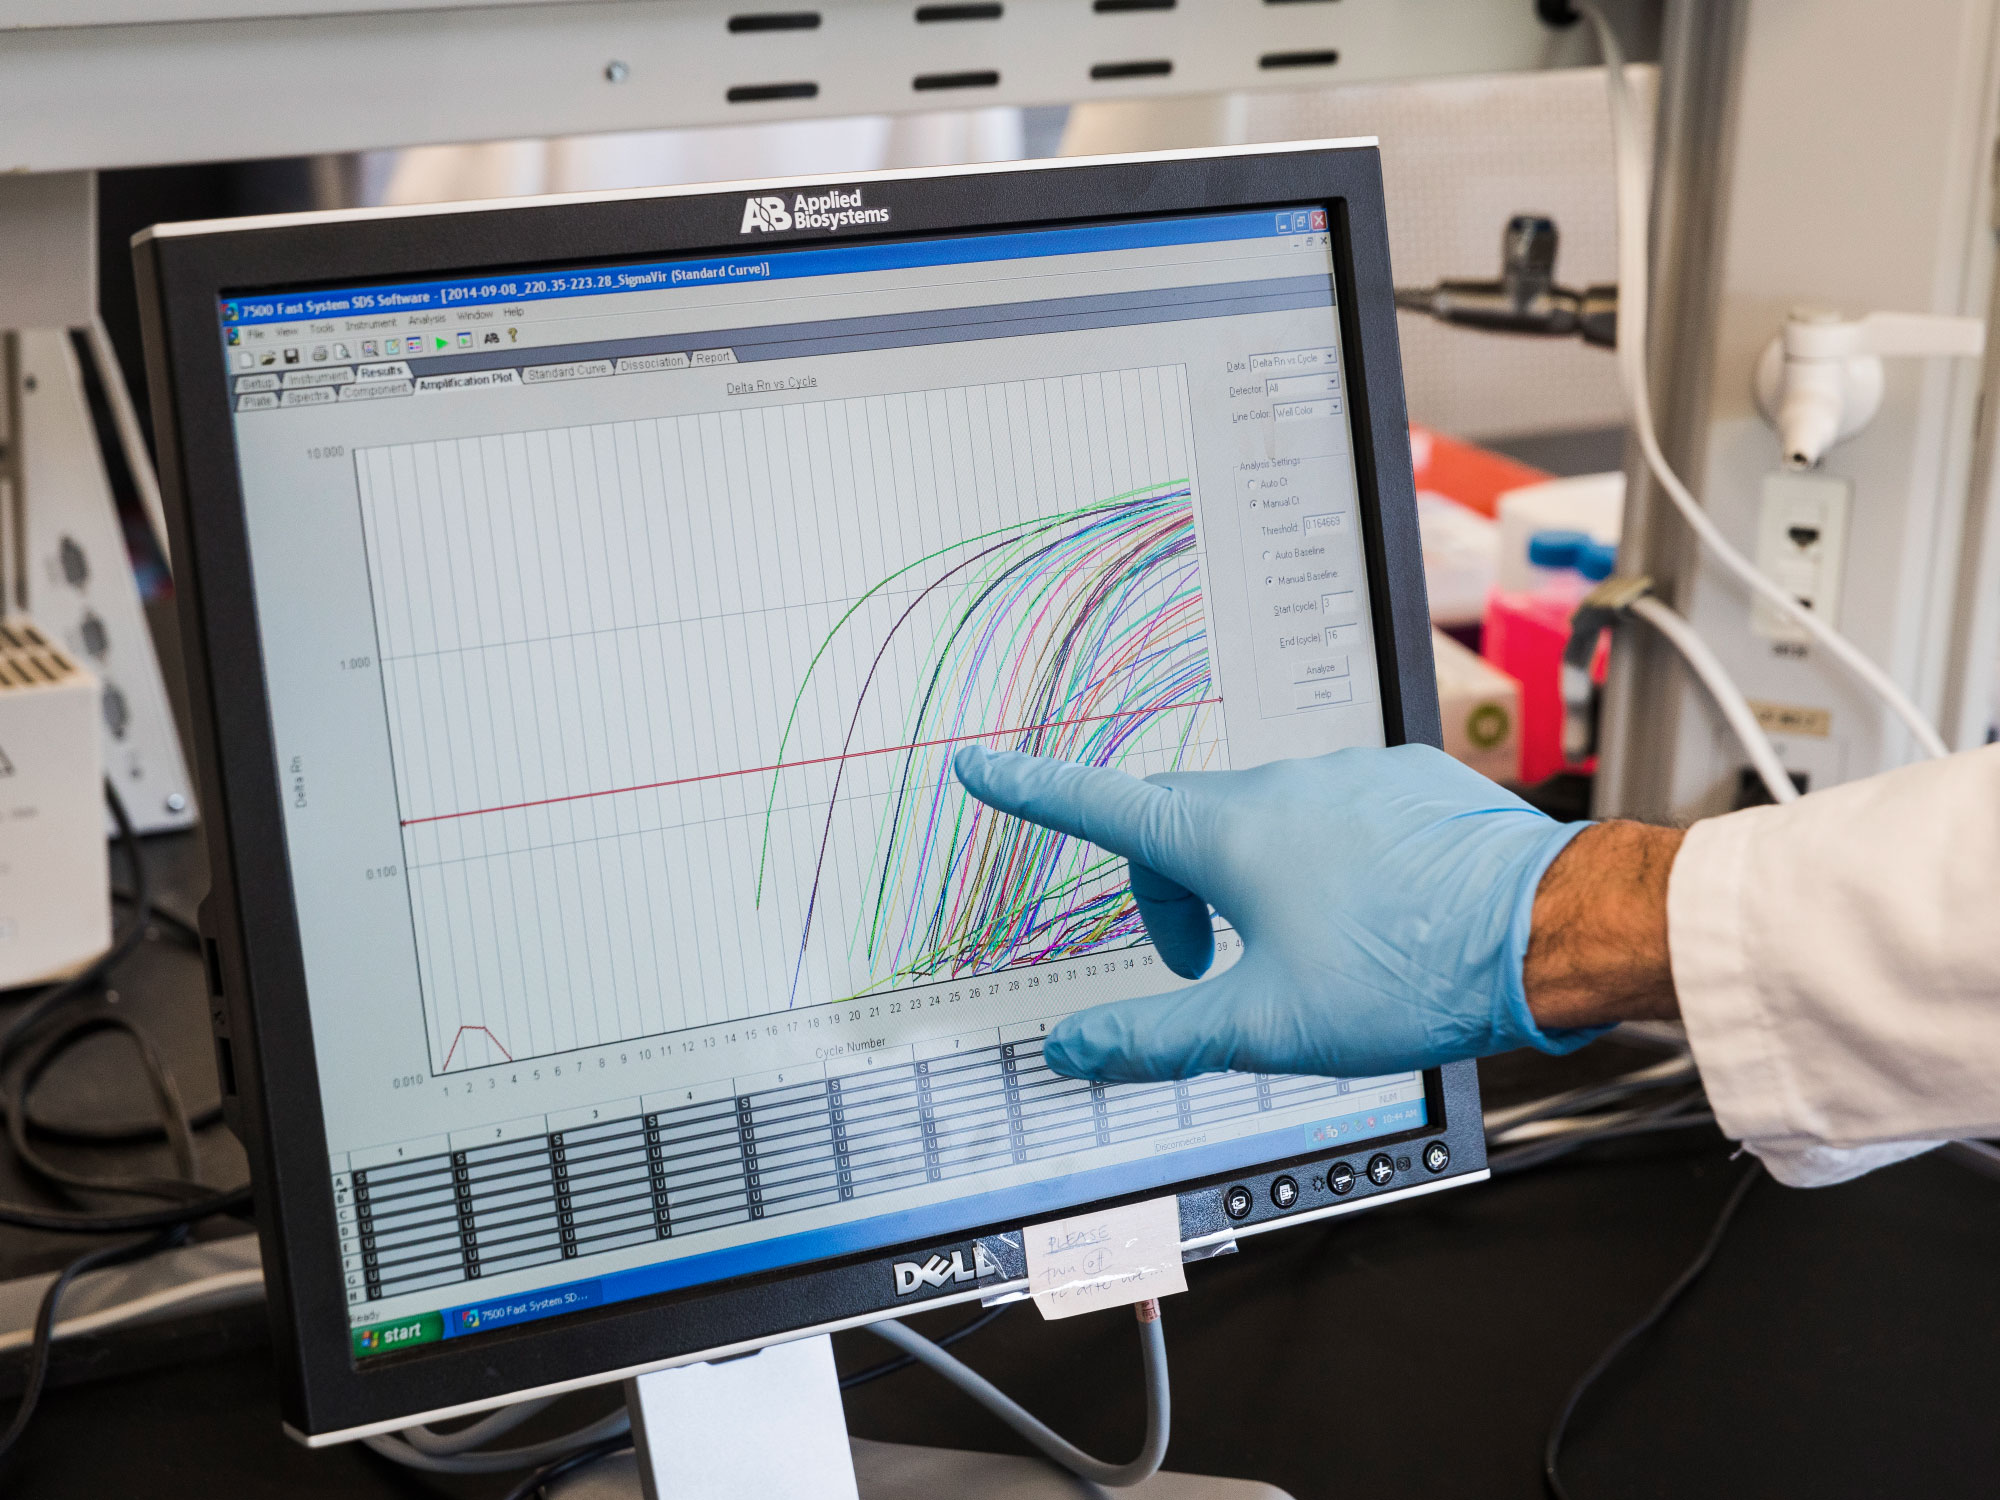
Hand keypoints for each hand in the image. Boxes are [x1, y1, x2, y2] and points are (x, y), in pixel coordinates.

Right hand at [951, 742, 1607, 1081]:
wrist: (1542, 929)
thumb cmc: (1406, 974)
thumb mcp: (1263, 1026)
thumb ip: (1155, 1039)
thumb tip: (1072, 1049)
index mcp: (1229, 835)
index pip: (1101, 807)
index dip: (1034, 793)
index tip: (984, 769)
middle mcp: (1281, 786)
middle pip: (1179, 826)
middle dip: (1166, 892)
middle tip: (1201, 968)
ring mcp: (1347, 775)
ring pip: (1260, 819)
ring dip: (1248, 880)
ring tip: (1308, 952)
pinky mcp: (1404, 782)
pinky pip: (1330, 809)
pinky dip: (1318, 857)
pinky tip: (1369, 915)